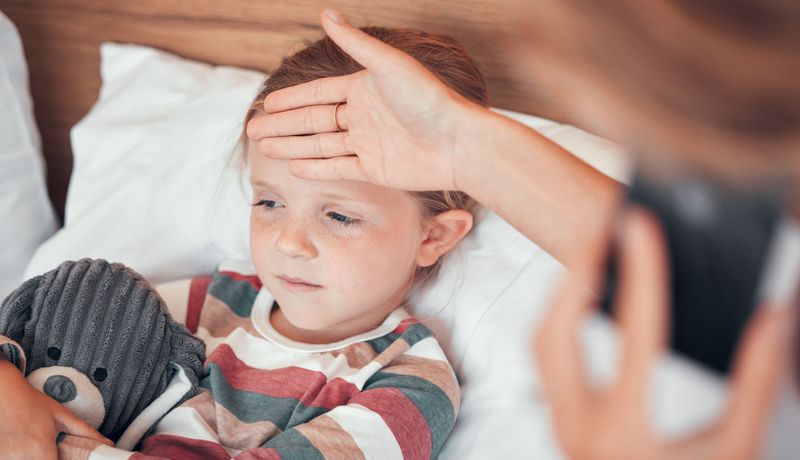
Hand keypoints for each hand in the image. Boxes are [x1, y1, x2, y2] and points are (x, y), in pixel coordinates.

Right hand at [0, 358, 112, 458]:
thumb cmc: (32, 403)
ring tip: (37, 445)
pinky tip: (26, 448)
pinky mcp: (0, 456)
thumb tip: (106, 443)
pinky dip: (23, 456)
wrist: (7, 394)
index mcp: (41, 448)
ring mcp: (7, 457)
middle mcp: (22, 456)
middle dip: (49, 458)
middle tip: (52, 450)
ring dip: (35, 457)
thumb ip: (86, 432)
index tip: (61, 456)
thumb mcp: (63, 416)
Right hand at [246, 9, 482, 191]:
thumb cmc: (429, 98)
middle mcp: (363, 116)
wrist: (458, 141)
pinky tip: (294, 167)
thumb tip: (325, 12)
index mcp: (364, 90)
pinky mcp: (376, 170)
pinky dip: (317, 167)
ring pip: (321, 145)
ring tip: (264, 147)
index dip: (292, 99)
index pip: (318, 94)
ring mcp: (368, 144)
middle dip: (283, 125)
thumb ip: (356, 44)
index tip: (266, 103)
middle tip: (253, 129)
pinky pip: (339, 168)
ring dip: (292, 145)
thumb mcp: (389, 65)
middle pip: (314, 121)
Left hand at [534, 209, 792, 459]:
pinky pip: (544, 358)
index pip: (636, 336)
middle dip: (576, 272)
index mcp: (627, 433)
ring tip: (594, 251)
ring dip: (562, 291)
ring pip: (539, 344)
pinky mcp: (560, 422)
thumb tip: (773, 316)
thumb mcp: (738, 449)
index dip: (642, 273)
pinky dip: (559, 316)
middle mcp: (580, 427)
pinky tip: (584, 295)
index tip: (642, 224)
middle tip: (602, 227)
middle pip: (555, 332)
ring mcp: (561, 425)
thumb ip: (756, 383)